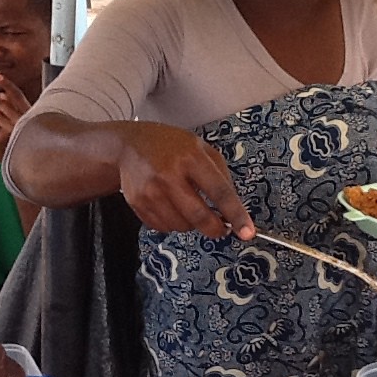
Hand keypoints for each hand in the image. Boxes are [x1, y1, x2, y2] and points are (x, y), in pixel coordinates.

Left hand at [0, 74, 31, 160]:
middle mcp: (22, 120)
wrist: (26, 163)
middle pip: (0, 104)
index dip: (8, 85)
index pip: (18, 95)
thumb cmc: (26, 142)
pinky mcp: (1, 137)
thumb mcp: (24, 123)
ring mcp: (11, 129)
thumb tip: (2, 96)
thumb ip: (15, 109)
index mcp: (31, 114)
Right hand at [115, 122, 254, 240]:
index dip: (236, 215)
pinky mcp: (138, 203)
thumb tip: (232, 208)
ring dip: (191, 223)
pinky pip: (164, 227)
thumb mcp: (201, 148)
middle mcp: (169, 174)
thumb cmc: (170, 146)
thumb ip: (220, 174)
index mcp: (191, 157)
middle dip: (216, 229)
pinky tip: (170, 205)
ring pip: (182, 226)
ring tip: (187, 205)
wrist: (129, 145)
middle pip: (199, 216)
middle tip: (222, 229)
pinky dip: (173, 223)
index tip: (247, 231)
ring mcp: (151, 191)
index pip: (220, 192)